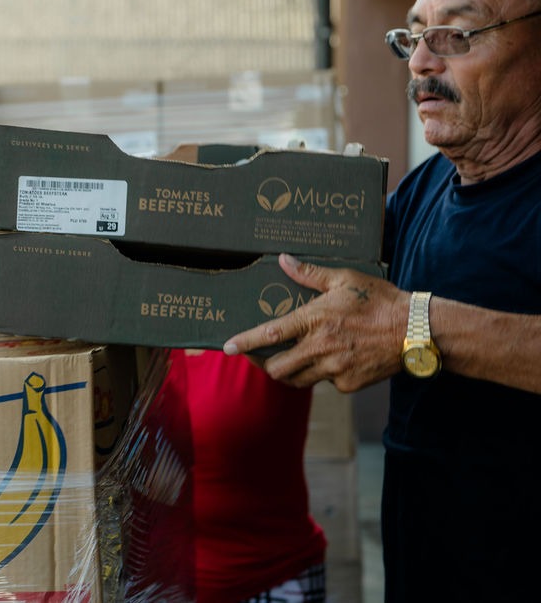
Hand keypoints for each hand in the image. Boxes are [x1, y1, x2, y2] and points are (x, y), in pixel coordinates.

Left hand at [222, 253, 406, 391]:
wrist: (418, 330)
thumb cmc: (381, 300)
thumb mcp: (344, 279)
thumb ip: (310, 273)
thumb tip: (283, 260)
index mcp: (315, 320)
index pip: (270, 334)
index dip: (245, 342)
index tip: (227, 347)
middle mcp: (321, 348)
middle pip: (277, 369)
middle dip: (264, 365)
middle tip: (260, 357)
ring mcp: (335, 370)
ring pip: (299, 380)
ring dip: (291, 372)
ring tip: (290, 358)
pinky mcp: (349, 384)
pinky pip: (326, 383)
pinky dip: (323, 375)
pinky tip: (331, 360)